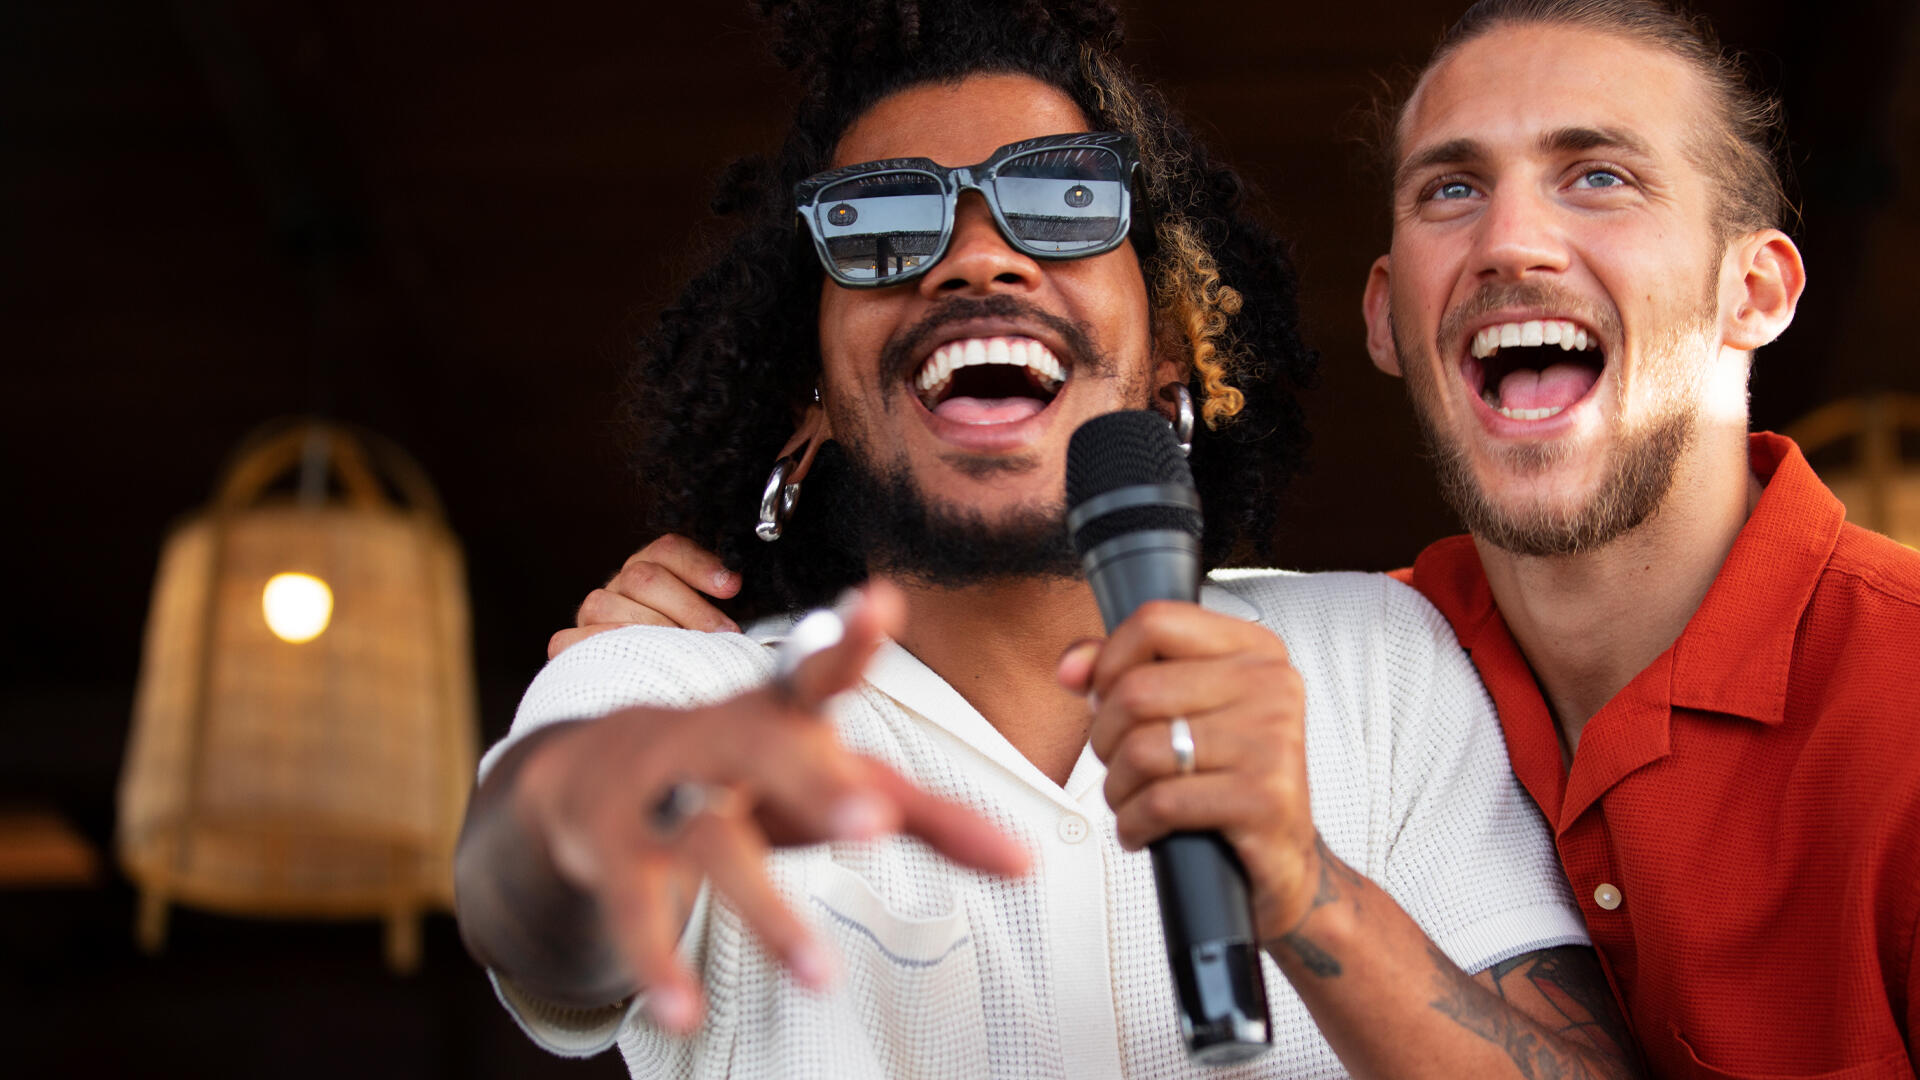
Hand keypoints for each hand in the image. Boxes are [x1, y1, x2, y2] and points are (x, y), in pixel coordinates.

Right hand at [519, 584, 1029, 1031]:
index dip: (848, 639)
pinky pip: (635, 906)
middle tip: (873, 821)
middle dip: (816, 780)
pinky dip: (656, 960)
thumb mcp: (835, 783)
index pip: (815, 670)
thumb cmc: (749, 774)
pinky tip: (682, 1010)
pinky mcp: (613, 850)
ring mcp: (660, 792)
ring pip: (708, 840)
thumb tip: (1030, 861)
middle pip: (765, 748)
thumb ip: (931, 817)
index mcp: (779, 712)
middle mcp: (719, 740)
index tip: (880, 603)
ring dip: (762, 906)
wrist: (596, 772)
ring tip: (818, 975)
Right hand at [550, 534, 739, 657]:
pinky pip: (571, 639)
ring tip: (686, 654)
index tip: (732, 586)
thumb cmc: (693, 653)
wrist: (651, 691)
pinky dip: (601, 647)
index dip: (699, 565)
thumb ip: (725, 612)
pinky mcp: (569, 644)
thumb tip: (742, 592)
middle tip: (724, 635)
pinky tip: (634, 659)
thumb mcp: (715, 626)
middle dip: (690, 608)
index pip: (668, 549)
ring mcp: (593, 613)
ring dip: (652, 630)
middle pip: (644, 578)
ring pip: (609, 603)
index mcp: (654, 568)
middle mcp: (620, 584)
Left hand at [1057, 600, 1323, 940]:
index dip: (1109, 664)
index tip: (1108, 698)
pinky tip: (1146, 829)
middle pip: (1136, 692)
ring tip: (1134, 799)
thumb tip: (1072, 667)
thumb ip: (1122, 673)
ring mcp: (1272, 741)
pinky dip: (1134, 824)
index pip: (1155, 622)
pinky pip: (1161, 803)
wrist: (1281, 856)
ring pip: (1142, 751)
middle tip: (1120, 764)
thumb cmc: (1226, 777)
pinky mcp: (1263, 799)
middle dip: (1105, 739)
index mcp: (1255, 650)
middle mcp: (1271, 686)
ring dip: (1118, 788)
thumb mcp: (1182, 711)